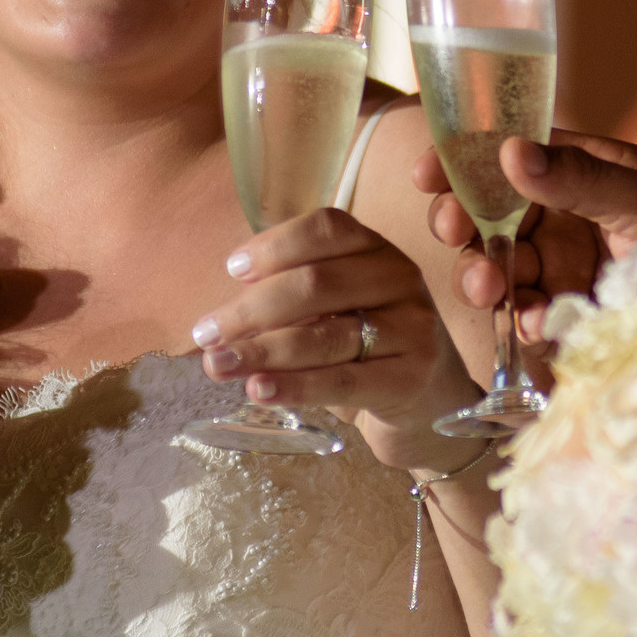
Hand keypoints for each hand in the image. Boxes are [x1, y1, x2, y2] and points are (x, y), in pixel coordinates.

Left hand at [192, 207, 483, 472]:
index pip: (327, 228)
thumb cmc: (371, 352)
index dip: (275, 245)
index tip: (232, 270)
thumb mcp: (341, 309)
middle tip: (204, 335)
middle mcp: (401, 280)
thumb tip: (223, 312)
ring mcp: (413, 329)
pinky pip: (342, 380)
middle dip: (250, 309)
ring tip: (217, 365)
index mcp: (378, 251)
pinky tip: (259, 390)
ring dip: (261, 350)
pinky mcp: (411, 379)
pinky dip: (294, 386)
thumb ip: (294, 298)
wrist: (433, 408)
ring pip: (324, 335)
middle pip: (316, 283)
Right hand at [416, 129, 636, 338]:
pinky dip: (520, 317)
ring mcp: (563, 264)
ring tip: (487, 288)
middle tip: (452, 231)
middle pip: (490, 210)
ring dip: (482, 272)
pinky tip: (535, 322)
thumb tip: (512, 151)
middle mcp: (565, 213)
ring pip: (498, 261)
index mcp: (584, 169)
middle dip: (462, 221)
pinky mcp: (565, 311)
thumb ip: (579, 179)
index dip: (465, 159)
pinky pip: (523, 310)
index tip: (428, 172)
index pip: (512, 153)